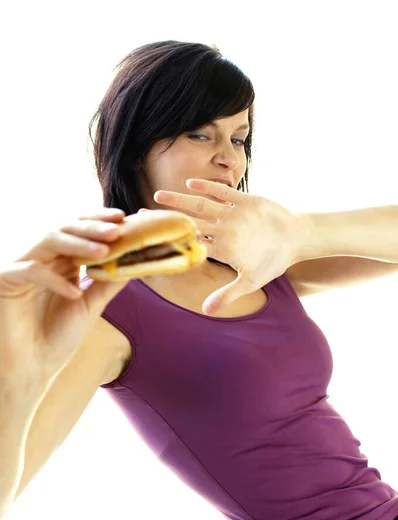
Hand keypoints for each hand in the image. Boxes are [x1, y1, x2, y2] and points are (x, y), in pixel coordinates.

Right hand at [0, 208, 128, 393]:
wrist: (32, 366)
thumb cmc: (58, 336)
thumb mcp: (91, 305)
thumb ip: (109, 282)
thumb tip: (137, 261)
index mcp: (60, 260)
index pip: (79, 230)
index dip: (99, 221)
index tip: (123, 218)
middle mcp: (41, 257)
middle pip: (66, 228)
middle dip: (92, 227)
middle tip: (116, 229)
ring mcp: (21, 265)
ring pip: (48, 240)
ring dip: (77, 244)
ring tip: (103, 251)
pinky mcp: (5, 279)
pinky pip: (31, 270)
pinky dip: (54, 280)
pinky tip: (75, 293)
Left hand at [153, 179, 308, 314]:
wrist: (295, 240)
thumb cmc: (273, 261)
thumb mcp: (251, 281)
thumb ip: (228, 294)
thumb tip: (206, 311)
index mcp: (220, 248)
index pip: (190, 244)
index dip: (170, 242)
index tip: (149, 242)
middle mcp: (221, 229)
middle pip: (188, 222)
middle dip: (166, 219)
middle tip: (141, 217)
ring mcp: (230, 214)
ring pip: (200, 205)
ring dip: (179, 200)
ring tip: (158, 196)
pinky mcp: (244, 200)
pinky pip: (223, 193)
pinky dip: (209, 188)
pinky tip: (191, 183)